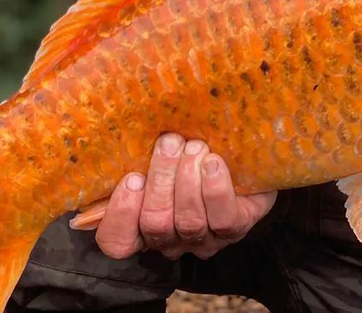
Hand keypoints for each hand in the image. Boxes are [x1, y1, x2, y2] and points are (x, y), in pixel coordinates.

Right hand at [94, 133, 276, 260]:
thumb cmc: (191, 154)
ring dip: (188, 179)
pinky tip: (214, 163)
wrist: (245, 160)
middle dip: (161, 179)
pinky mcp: (235, 230)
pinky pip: (223, 219)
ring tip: (195, 147)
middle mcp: (170, 239)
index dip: (121, 214)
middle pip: (154, 223)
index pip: (118, 241)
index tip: (132, 178)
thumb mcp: (162, 153)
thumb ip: (139, 151)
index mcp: (143, 225)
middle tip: (170, 143)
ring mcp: (203, 239)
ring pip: (188, 221)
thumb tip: (116, 119)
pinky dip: (215, 188)